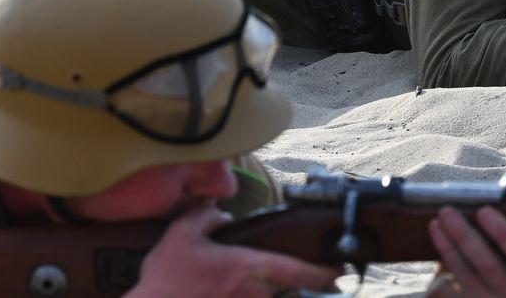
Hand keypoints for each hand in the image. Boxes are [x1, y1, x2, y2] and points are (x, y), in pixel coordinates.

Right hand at [126, 202, 342, 297]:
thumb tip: (221, 214)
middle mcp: (253, 294)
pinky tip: (222, 293)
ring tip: (229, 284)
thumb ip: (206, 217)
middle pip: (286, 290)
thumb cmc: (164, 280)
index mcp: (248, 267)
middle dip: (291, 285)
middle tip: (290, 279)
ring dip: (266, 294)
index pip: (299, 271)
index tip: (341, 270)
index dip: (326, 272)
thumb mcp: (181, 235)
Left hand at [429, 206, 505, 296]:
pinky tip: (436, 231)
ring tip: (446, 213)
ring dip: (463, 237)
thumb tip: (503, 195)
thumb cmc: (495, 239)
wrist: (469, 276)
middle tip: (484, 210)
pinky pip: (458, 279)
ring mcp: (500, 297)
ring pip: (484, 269)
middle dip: (504, 233)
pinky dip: (445, 252)